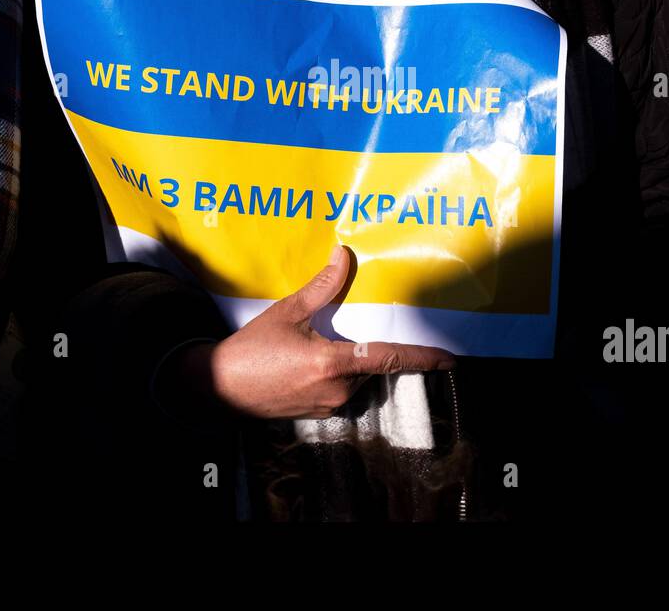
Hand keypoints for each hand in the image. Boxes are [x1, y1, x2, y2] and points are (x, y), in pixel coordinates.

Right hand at [189, 245, 456, 419]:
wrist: (219, 387)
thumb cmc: (252, 348)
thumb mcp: (287, 312)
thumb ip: (321, 287)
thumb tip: (342, 254)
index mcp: (333, 362)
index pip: (388, 358)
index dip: (422, 357)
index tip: (449, 358)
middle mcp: (337, 389)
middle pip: (371, 366)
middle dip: (363, 348)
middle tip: (334, 333)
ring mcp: (328, 405)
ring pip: (356, 378)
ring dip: (347, 361)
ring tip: (311, 346)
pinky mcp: (319, 413)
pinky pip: (340, 390)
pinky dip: (334, 374)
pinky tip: (305, 363)